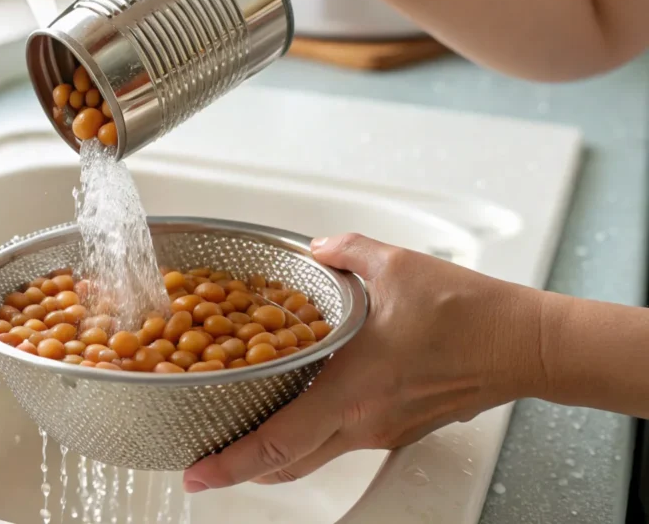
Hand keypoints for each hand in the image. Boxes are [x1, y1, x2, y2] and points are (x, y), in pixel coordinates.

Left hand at [183, 233, 546, 492]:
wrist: (526, 346)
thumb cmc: (471, 315)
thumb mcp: (395, 265)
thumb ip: (345, 251)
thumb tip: (319, 249)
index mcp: (350, 391)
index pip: (276, 441)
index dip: (229, 463)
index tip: (196, 473)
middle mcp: (363, 422)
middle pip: (287, 463)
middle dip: (241, 466)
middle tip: (206, 458)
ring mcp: (383, 431)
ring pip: (315, 454)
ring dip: (277, 449)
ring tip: (244, 430)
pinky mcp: (400, 428)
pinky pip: (344, 439)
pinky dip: (314, 431)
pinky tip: (307, 402)